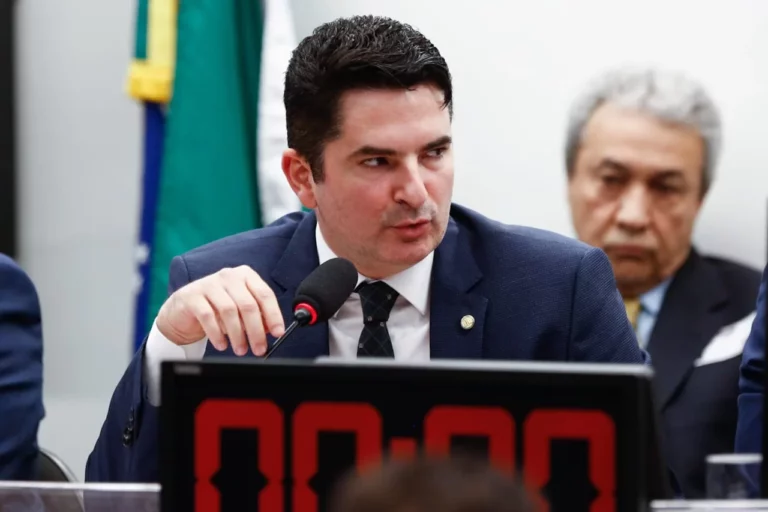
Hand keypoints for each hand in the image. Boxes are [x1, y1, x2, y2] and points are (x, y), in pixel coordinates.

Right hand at [156, 266, 284, 355]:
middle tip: (259, 348)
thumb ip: (257, 316)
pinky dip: (217, 334)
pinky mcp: (192, 296)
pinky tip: (222, 345)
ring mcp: (209, 284)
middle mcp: (229, 276)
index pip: (265, 294)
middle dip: (256, 330)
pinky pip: (208, 316)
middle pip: (248, 304)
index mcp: (245, 276)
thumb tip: (271, 330)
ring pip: (229, 311)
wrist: (184, 309)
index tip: (278, 333)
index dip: (273, 315)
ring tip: (240, 350)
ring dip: (237, 335)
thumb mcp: (240, 310)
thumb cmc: (217, 308)